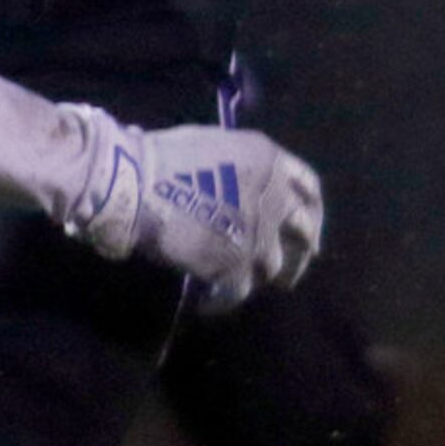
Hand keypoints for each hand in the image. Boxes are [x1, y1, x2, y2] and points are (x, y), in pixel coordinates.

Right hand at [63, 107, 323, 309]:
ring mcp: (260, 237)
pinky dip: (223, 298)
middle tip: (284, 267)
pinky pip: (239, 292)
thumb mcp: (214, 145)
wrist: (134, 185)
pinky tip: (207, 300)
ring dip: (258, 273)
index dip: (311, 209)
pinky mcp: (238, 268)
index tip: (306, 226)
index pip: (309, 187)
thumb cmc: (162, 156)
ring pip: (274, 267)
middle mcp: (275, 199)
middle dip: (298, 253)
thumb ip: (244, 169)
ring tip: (235, 277)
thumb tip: (248, 186)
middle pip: (304, 234)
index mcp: (269, 161)